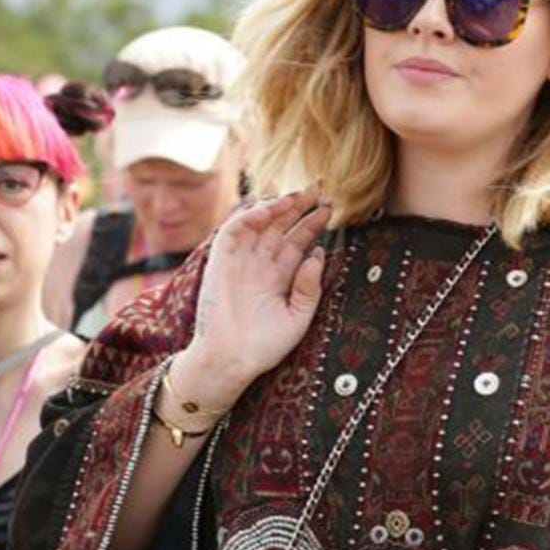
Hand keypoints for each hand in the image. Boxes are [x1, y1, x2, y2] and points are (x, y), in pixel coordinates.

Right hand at [172, 190, 330, 408]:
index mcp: (279, 277)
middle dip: (298, 207)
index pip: (297, 242)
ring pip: (258, 223)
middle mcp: (260, 264)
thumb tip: (318, 254)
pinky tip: (268, 209)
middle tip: (318, 189)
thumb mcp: (297, 318)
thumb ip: (309, 288)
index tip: (330, 208)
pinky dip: (248, 217)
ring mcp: (240, 261)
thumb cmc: (264, 347)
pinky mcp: (220, 261)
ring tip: (297, 196)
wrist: (230, 361)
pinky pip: (233, 231)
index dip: (312, 224)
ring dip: (276, 207)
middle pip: (281, 227)